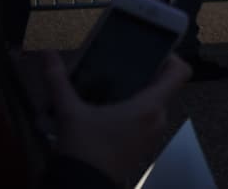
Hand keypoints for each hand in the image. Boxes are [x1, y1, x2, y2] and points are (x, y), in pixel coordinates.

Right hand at [42, 50, 190, 185]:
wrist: (83, 188)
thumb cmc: (83, 150)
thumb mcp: (69, 113)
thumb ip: (58, 81)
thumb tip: (46, 54)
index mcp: (150, 106)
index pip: (181, 72)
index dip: (171, 57)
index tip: (151, 52)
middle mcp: (158, 118)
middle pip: (165, 86)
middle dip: (146, 74)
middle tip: (123, 66)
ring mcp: (153, 134)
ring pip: (155, 104)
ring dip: (139, 93)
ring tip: (113, 86)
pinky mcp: (144, 146)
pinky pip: (148, 120)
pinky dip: (135, 111)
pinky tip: (110, 109)